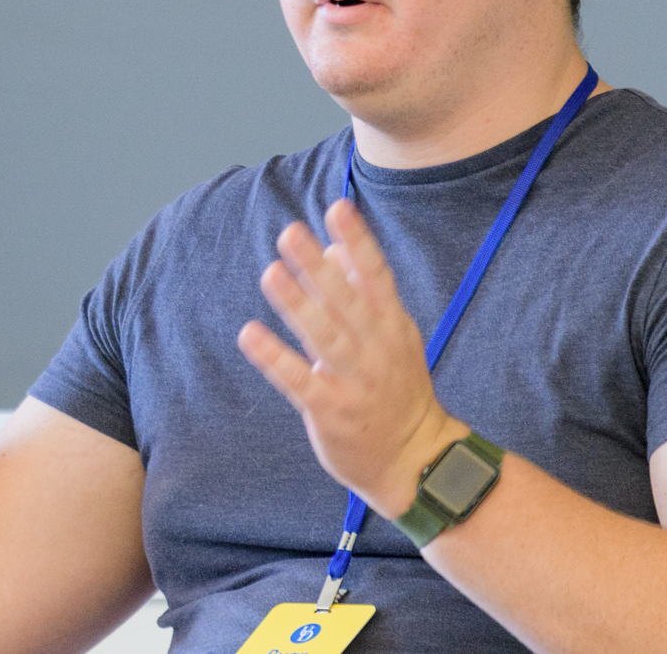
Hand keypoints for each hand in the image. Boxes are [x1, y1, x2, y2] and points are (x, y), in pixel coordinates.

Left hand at [237, 197, 467, 517]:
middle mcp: (376, 348)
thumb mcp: (392, 335)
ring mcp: (354, 381)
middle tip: (289, 234)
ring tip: (270, 273)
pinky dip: (275, 358)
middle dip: (317, 267)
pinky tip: (249, 335)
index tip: (338, 208)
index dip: (357, 241)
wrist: (417, 459)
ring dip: (296, 305)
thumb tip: (334, 246)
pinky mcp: (331, 411)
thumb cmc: (396, 387)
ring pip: (324, 337)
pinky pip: (300, 381)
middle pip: (345, 302)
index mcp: (392, 325)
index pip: (375, 275)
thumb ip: (364, 291)